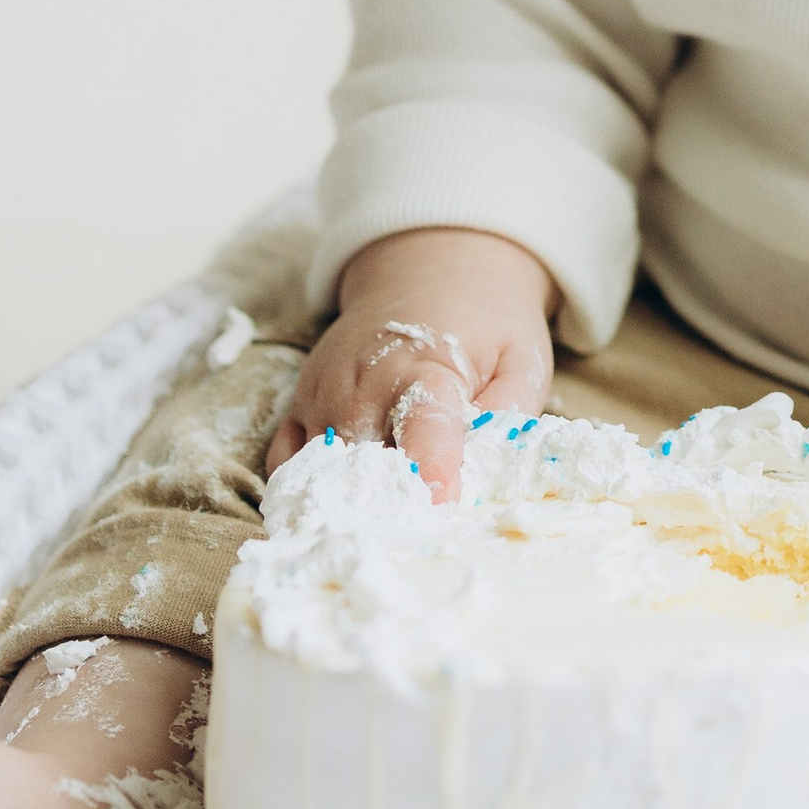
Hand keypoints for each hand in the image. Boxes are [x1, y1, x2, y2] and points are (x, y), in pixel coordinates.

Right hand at [268, 226, 556, 503]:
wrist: (430, 270)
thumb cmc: (485, 326)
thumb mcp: (522, 359)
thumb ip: (510, 417)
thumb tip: (489, 474)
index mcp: (426, 367)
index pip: (425, 424)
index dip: (433, 468)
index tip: (442, 506)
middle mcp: (363, 383)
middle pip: (367, 466)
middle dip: (392, 510)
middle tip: (421, 538)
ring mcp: (323, 394)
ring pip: (323, 474)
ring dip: (352, 507)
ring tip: (385, 531)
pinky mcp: (300, 404)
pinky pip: (286, 465)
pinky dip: (311, 491)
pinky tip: (344, 506)